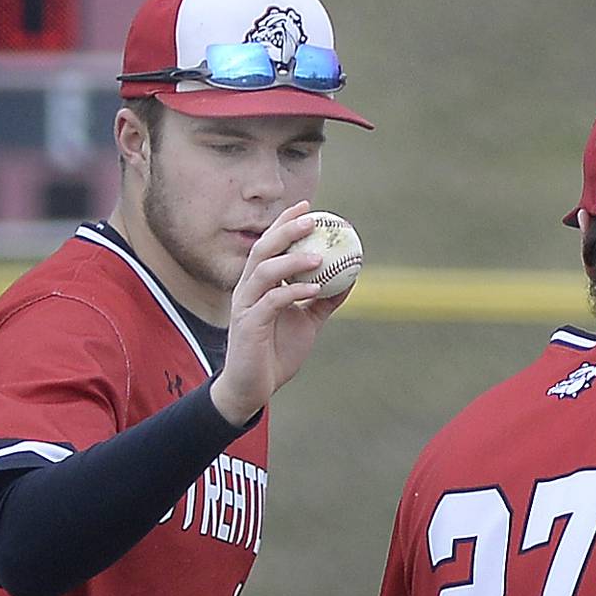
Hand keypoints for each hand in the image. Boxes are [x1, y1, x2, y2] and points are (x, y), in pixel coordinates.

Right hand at [210, 202, 349, 424]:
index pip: (269, 245)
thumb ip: (324, 301)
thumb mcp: (307, 323)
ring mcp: (245, 305)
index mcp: (259, 285)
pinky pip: (271, 301)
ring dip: (292, 260)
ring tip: (319, 256)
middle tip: (312, 219)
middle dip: (286, 230)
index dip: (285, 223)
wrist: (254, 388)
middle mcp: (248, 290)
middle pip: (262, 249)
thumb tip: (350, 278)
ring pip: (264, 270)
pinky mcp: (248, 324)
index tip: (309, 207)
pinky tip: (315, 289)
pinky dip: (293, 292)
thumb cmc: (276, 353)